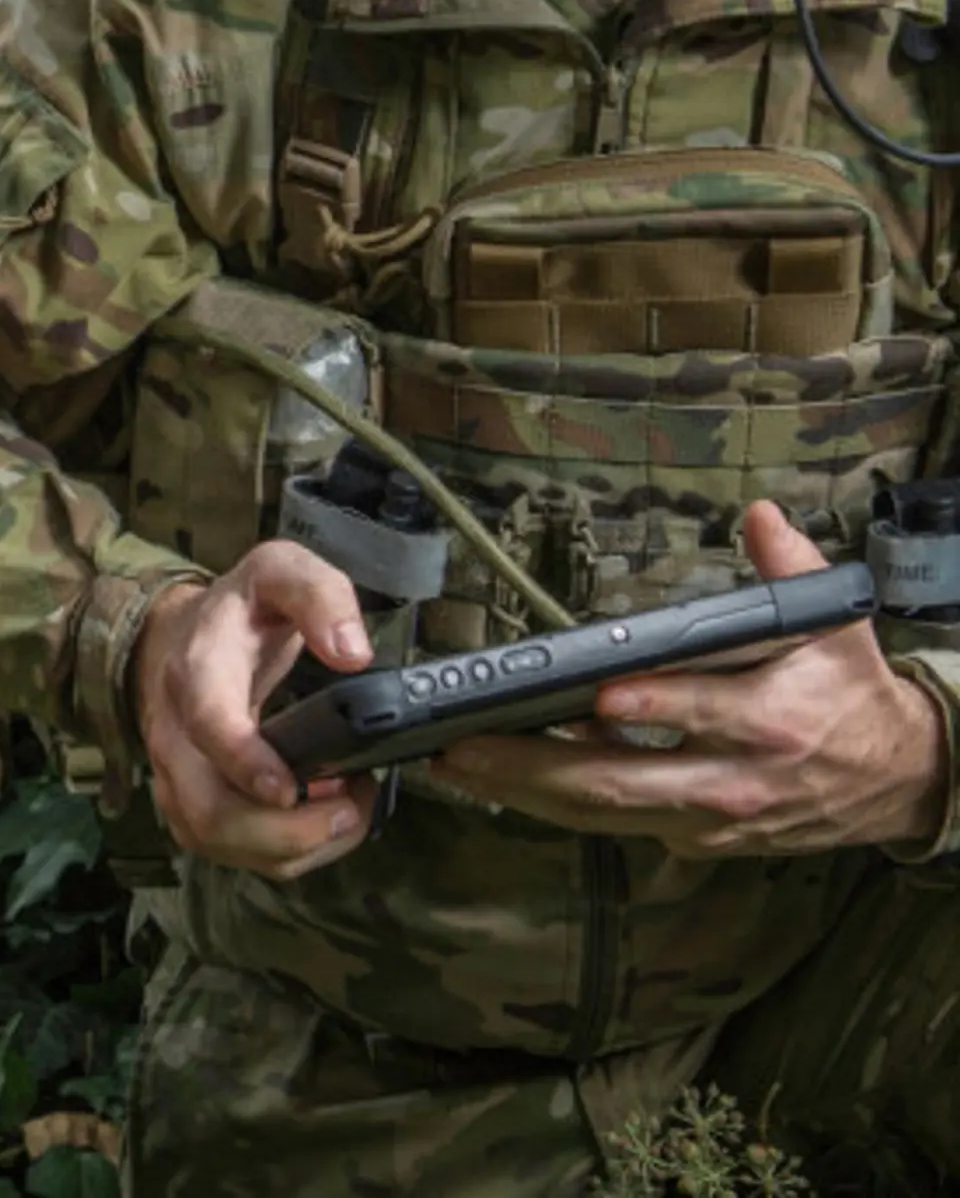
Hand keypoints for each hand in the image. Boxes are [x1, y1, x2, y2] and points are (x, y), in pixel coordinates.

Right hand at [133, 542, 380, 880]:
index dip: (245, 762)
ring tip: (349, 810)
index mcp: (197, 670)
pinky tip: (323, 821)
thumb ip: (319, 595)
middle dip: (287, 833)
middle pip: (211, 813)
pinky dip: (283, 852)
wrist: (182, 635)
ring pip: (220, 844)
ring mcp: (176, 778)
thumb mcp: (280, 571)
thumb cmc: (241, 609)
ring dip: (294, 847)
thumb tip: (353, 653)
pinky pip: (229, 852)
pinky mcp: (189, 807)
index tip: (293, 787)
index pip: (208, 724)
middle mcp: (175, 734)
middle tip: (352, 806)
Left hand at [436, 501, 948, 856]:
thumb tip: (757, 515)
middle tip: (466, 742)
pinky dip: (553, 804)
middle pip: (623, 779)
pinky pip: (612, 823)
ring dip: (523, 790)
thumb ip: (791, 568)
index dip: (649, 708)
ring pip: (603, 811)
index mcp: (771, 718)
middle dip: (536, 763)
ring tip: (454, 762)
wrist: (898, 780)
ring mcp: (708, 816)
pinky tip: (498, 780)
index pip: (702, 712)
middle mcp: (733, 777)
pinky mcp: (693, 837)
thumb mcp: (836, 626)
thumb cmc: (850, 693)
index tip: (596, 695)